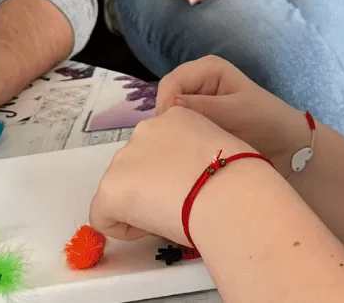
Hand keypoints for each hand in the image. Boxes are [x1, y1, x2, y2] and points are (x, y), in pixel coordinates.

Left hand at [89, 105, 258, 243]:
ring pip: (120, 187)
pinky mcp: (111, 188)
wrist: (229, 195)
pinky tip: (152, 228)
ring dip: (138, 202)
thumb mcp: (221, 148)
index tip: (189, 185)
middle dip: (150, 185)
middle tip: (179, 204)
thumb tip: (193, 175)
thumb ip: (199, 152)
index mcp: (176, 114)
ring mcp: (124, 157)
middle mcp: (145, 128)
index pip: (160, 144)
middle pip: (136, 164)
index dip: (171, 170)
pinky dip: (123, 227)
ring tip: (170, 215)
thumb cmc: (239, 178)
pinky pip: (104, 215)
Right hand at [156, 56, 310, 176]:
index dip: (166, 107)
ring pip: (170, 115)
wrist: (287, 146)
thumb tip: (168, 108)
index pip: (171, 83)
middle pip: (166, 98)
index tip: (171, 133)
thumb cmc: (266, 122)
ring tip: (180, 152)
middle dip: (168, 121)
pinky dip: (180, 139)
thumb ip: (203, 108)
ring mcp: (196, 101)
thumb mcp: (236, 113)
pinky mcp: (198, 120)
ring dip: (173, 132)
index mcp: (207, 68)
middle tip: (173, 148)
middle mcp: (198, 81)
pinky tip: (186, 154)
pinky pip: (179, 127)